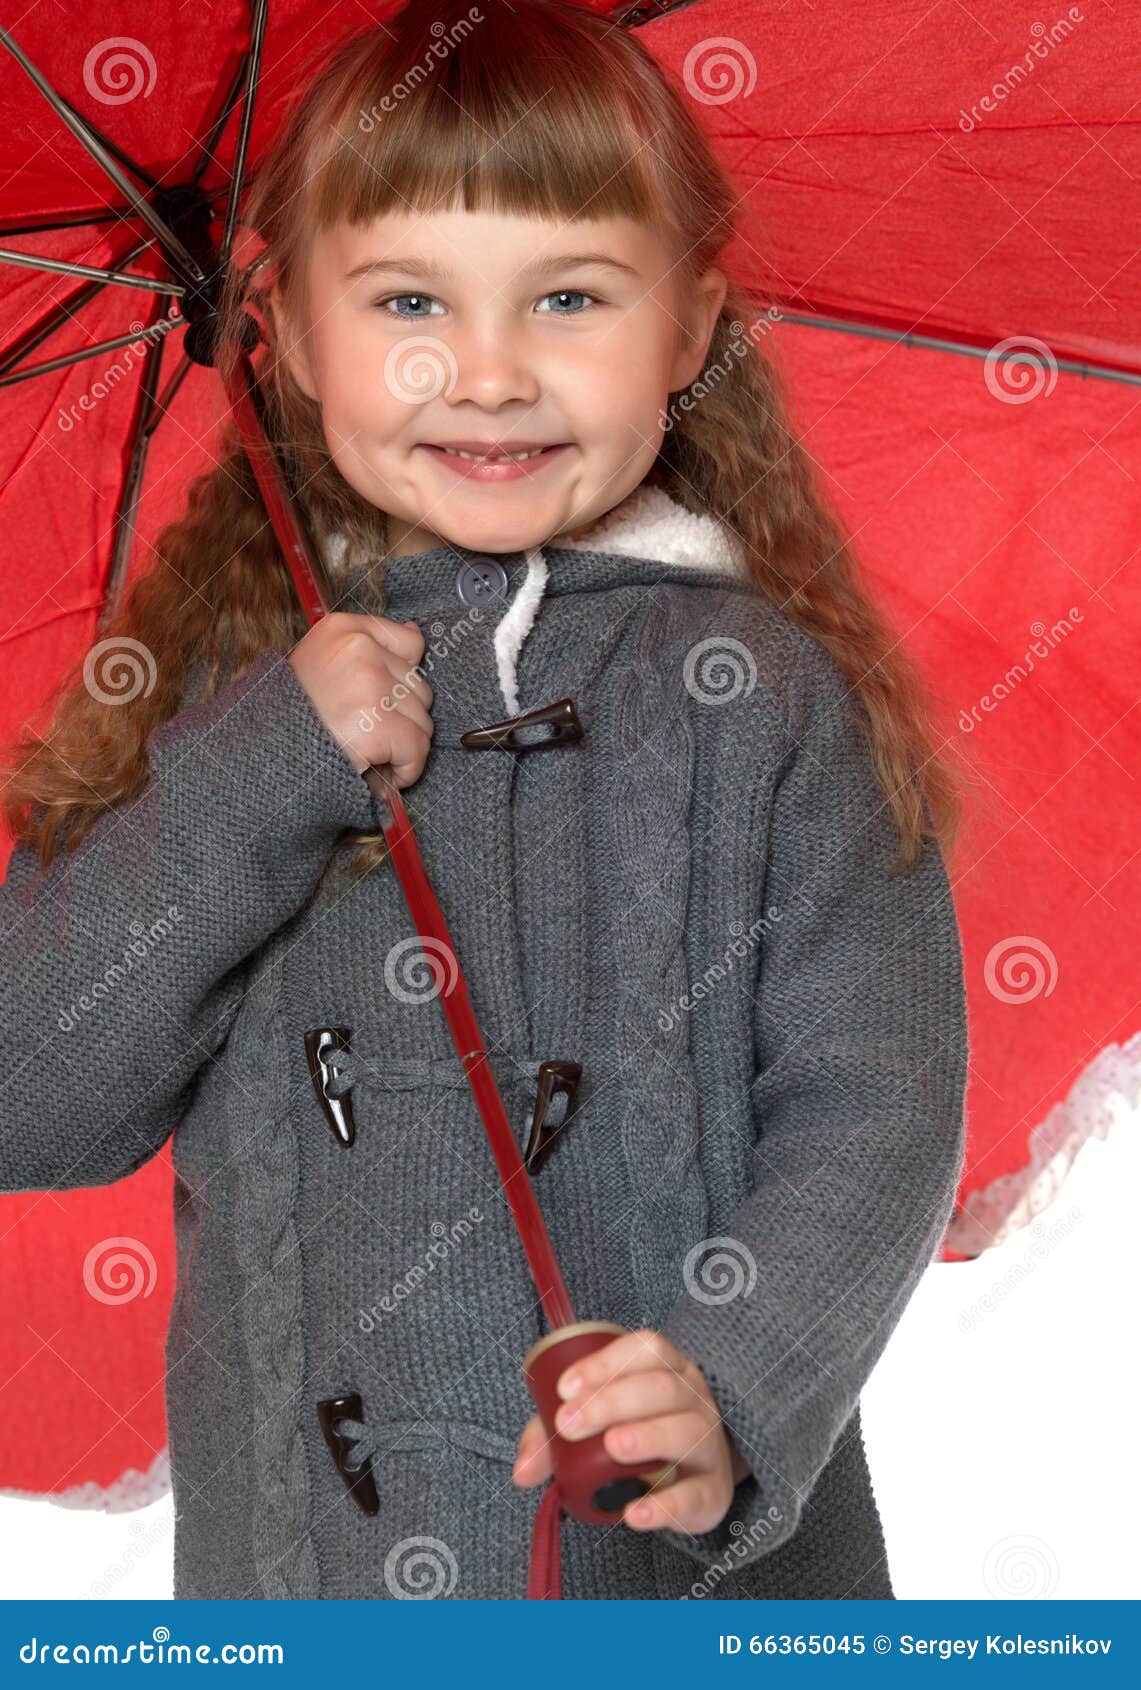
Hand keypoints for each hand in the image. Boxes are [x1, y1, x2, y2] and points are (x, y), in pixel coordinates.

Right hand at [288, 611, 433, 785]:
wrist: (261, 752)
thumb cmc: (292, 715)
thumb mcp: (320, 662)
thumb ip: (368, 649)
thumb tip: (415, 633)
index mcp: (341, 629)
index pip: (409, 644)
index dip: (401, 682)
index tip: (380, 701)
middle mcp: (359, 649)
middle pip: (418, 688)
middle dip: (400, 719)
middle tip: (366, 736)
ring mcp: (370, 685)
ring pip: (422, 720)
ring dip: (402, 746)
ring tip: (369, 755)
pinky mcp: (378, 724)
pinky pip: (418, 749)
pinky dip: (407, 769)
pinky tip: (383, 774)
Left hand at [512, 1327, 751, 1533]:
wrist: (698, 1482)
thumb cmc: (642, 1439)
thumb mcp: (601, 1426)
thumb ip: (556, 1439)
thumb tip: (522, 1469)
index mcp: (668, 1370)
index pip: (646, 1350)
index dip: (605, 1363)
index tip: (564, 1388)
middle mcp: (694, 1400)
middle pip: (662, 1387)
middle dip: (611, 1401)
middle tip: (570, 1424)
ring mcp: (709, 1444)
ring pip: (686, 1431)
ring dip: (647, 1436)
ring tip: (612, 1447)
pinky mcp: (713, 1492)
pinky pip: (695, 1495)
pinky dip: (665, 1505)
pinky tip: (634, 1512)